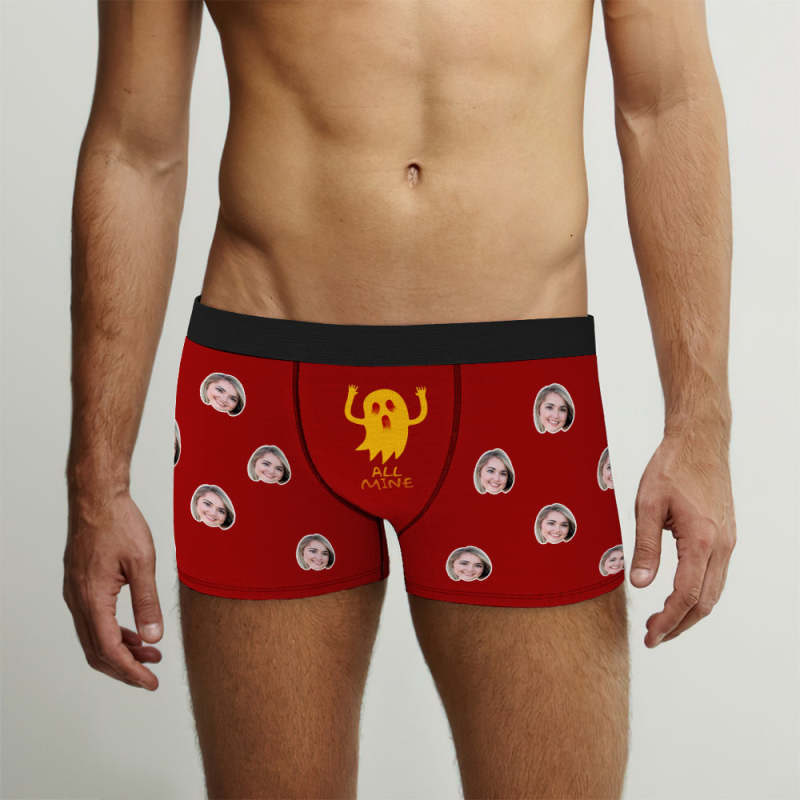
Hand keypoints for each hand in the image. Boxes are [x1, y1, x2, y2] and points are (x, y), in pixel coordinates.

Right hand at [63, 488, 163, 688]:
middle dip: (125, 667)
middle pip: (97, 651)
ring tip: (150, 653)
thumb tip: (153, 637)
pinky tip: (135, 632)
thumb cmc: (119, 524)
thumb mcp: (143, 563)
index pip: (110, 650)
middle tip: (151, 675)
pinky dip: (113, 633)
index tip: (150, 682)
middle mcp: (79, 601)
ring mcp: (76, 594)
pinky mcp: (80, 586)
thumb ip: (147, 603)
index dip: (130, 671)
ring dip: (121, 650)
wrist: (97, 500)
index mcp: (93, 599)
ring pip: (94, 637)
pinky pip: (94, 621)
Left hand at [629, 429, 735, 646]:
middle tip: (652, 636)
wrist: (700, 442)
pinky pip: (716, 576)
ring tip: (660, 621)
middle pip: (705, 602)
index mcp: (702, 539)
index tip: (650, 635)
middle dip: (679, 624)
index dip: (668, 620)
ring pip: (714, 591)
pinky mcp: (726, 536)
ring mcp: (728, 542)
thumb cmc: (671, 468)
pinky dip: (698, 594)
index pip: (686, 594)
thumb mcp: (647, 505)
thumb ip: (645, 547)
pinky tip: (677, 595)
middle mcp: (722, 545)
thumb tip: (640, 584)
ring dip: (689, 611)